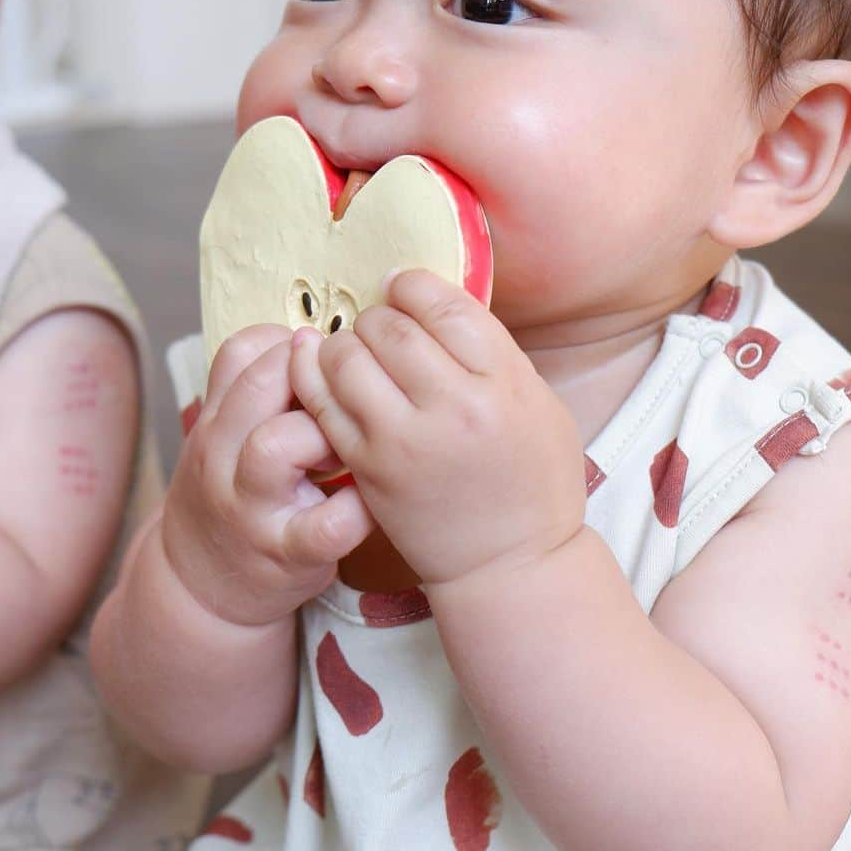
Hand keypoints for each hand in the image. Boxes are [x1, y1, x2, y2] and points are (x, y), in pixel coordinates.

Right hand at [162, 325, 374, 626]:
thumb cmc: (236, 491)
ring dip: (326, 439)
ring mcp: (250, 506)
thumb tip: (328, 335)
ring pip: (276, 446)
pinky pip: (326, 525)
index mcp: (218, 417)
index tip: (324, 368)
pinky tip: (368, 503)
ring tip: (348, 453)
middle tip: (345, 403)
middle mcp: (224, 455)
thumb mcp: (230, 432)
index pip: (245, 348)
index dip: (294, 344)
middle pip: (261, 383)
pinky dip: (355, 510)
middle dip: (314, 380)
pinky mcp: (285, 554)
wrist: (201, 585)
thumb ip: (266, 384)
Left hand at [289, 270, 586, 587]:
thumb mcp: (539, 402)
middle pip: (391, 326)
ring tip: (356, 350)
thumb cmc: (534, 480)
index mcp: (504, 383)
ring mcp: (404, 440)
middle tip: (383, 324)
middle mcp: (454, 407)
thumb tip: (435, 304)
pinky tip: (317, 363)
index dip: (414, 285)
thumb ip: (493, 352)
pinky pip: (322, 403)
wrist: (511, 565)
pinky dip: (311, 373)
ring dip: (344, 342)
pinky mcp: (368, 468)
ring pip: (347, 357)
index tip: (403, 286)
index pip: (445, 306)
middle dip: (379, 314)